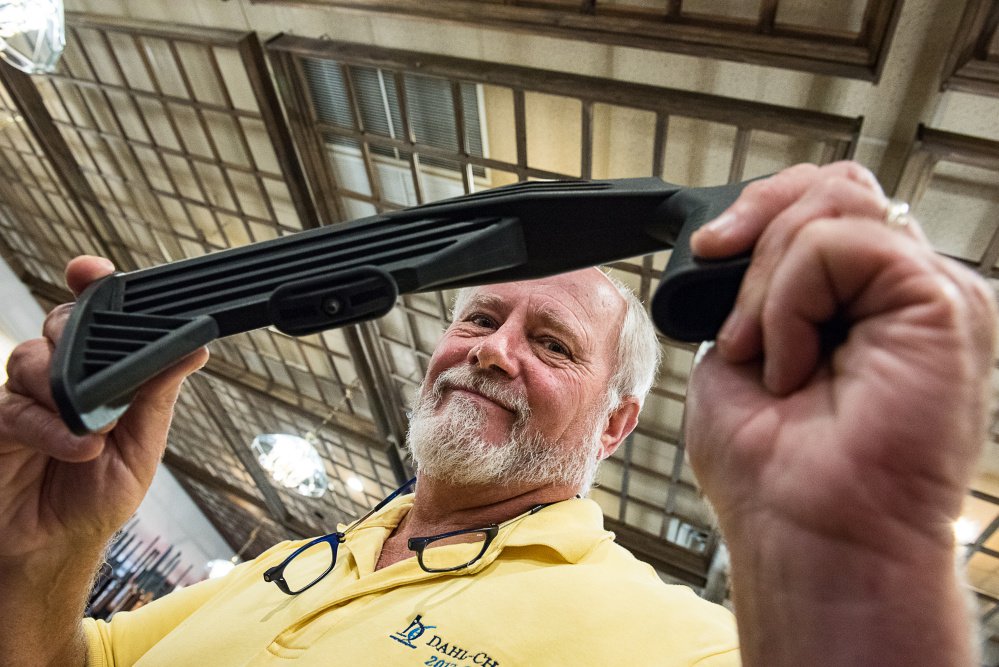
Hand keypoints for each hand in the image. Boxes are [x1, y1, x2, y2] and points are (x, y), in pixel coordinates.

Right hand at [0, 256, 207, 560]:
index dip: (92, 287)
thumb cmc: (98, 497)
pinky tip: (77, 447)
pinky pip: (16, 409)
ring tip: (94, 429)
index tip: (92, 271)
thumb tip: (196, 350)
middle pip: (60, 325)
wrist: (55, 548)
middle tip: (93, 364)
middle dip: (74, 333)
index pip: (95, 318)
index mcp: (101, 375)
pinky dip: (50, 428)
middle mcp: (61, 378)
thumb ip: (158, 395)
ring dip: (65, 389)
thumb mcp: (142, 445)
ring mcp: (26, 398)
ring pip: (32, 359)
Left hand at [684, 162, 996, 663]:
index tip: (707, 249)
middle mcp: (900, 290)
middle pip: (838, 184)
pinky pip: (847, 244)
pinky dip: (792, 298)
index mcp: (860, 299)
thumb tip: (747, 236)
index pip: (824, 200)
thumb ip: (761, 282)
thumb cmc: (771, 467)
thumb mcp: (743, 346)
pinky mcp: (944, 304)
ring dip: (769, 279)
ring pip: (838, 204)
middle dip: (760, 222)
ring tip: (763, 354)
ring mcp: (928, 292)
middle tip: (731, 307)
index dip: (760, 207)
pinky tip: (791, 362)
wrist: (803, 533)